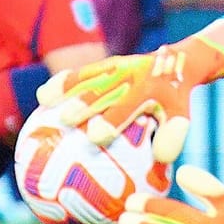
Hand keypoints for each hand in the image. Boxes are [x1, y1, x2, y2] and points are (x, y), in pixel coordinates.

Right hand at [38, 35, 223, 160]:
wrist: (178, 62)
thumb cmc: (174, 102)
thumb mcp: (180, 117)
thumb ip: (171, 139)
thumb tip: (161, 161)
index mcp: (150, 91)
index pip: (128, 108)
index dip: (111, 121)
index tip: (95, 137)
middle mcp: (132, 76)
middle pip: (103, 90)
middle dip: (84, 103)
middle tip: (66, 119)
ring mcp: (118, 67)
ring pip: (88, 77)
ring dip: (67, 87)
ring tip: (44, 100)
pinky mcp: (107, 63)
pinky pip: (83, 73)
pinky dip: (64, 81)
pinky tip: (43, 96)